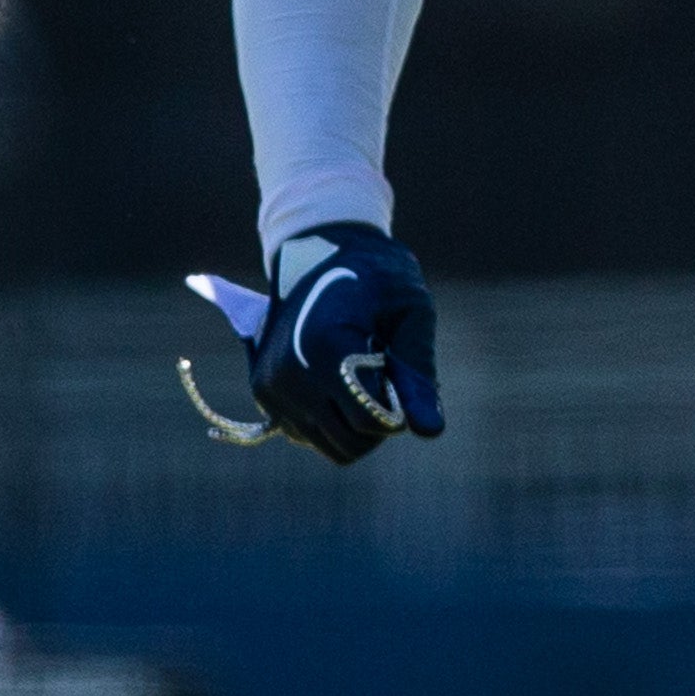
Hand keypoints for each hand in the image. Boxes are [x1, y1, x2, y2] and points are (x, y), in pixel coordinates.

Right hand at [246, 223, 445, 464]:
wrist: (320, 249)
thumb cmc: (377, 277)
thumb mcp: (411, 312)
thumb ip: (419, 373)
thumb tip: (430, 431)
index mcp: (324, 347)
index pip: (370, 420)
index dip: (398, 408)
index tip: (398, 372)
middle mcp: (289, 373)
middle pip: (350, 443)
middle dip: (377, 420)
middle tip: (382, 374)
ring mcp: (271, 386)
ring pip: (330, 446)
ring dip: (354, 425)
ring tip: (360, 376)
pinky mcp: (264, 393)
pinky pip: (310, 435)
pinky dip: (331, 420)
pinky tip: (336, 380)